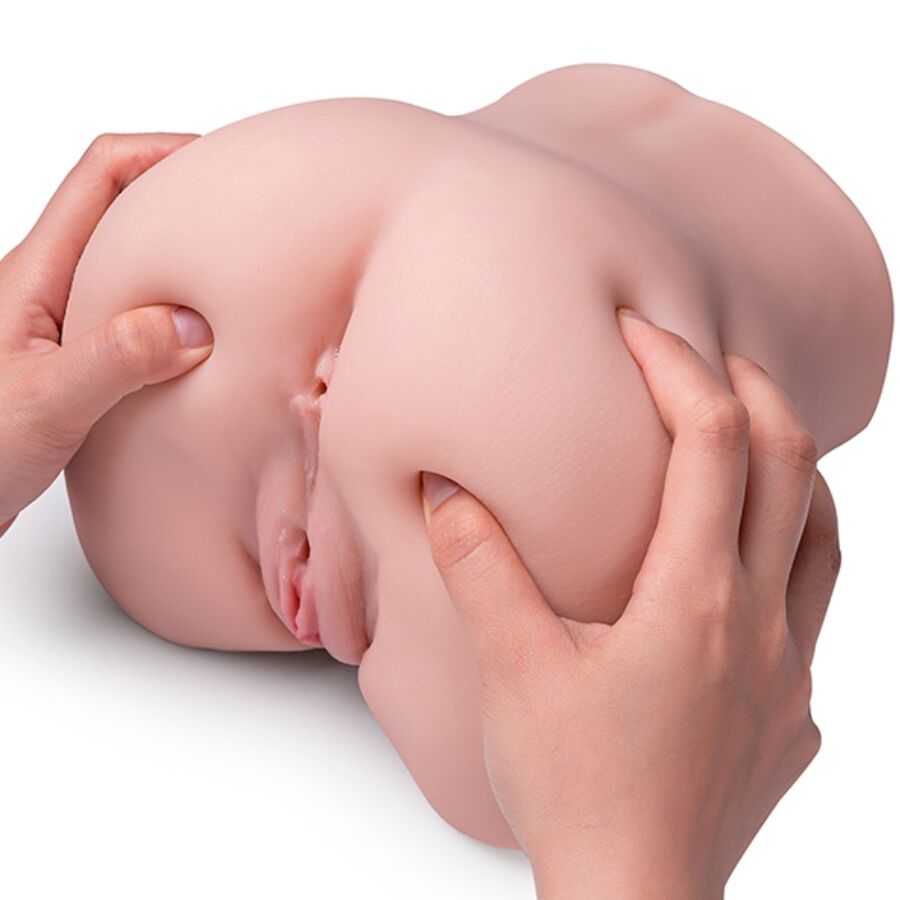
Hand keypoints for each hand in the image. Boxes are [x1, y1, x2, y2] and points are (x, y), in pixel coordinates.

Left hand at [0, 132, 213, 537]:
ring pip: (133, 270)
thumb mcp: (45, 402)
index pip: (101, 175)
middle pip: (124, 211)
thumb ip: (116, 360)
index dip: (163, 152)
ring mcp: (65, 326)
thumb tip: (195, 326)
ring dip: (183, 266)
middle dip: (185, 204)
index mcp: (36, 275)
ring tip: (236, 283)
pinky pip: (136, 321)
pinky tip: (203, 351)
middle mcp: (51, 290)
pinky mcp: (79, 364)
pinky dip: (176, 320)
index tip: (221, 162)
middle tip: (243, 221)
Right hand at [419, 308, 839, 898]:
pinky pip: (818, 597)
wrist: (636, 897)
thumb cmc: (578, 790)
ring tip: (732, 439)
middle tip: (691, 360)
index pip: (715, 441)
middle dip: (746, 388)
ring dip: (785, 464)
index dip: (679, 369)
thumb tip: (445, 490)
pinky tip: (744, 556)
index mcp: (695, 597)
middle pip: (791, 463)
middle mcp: (761, 620)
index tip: (637, 332)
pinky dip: (792, 543)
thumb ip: (479, 569)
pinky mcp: (792, 706)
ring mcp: (789, 664)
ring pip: (823, 527)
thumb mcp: (513, 670)